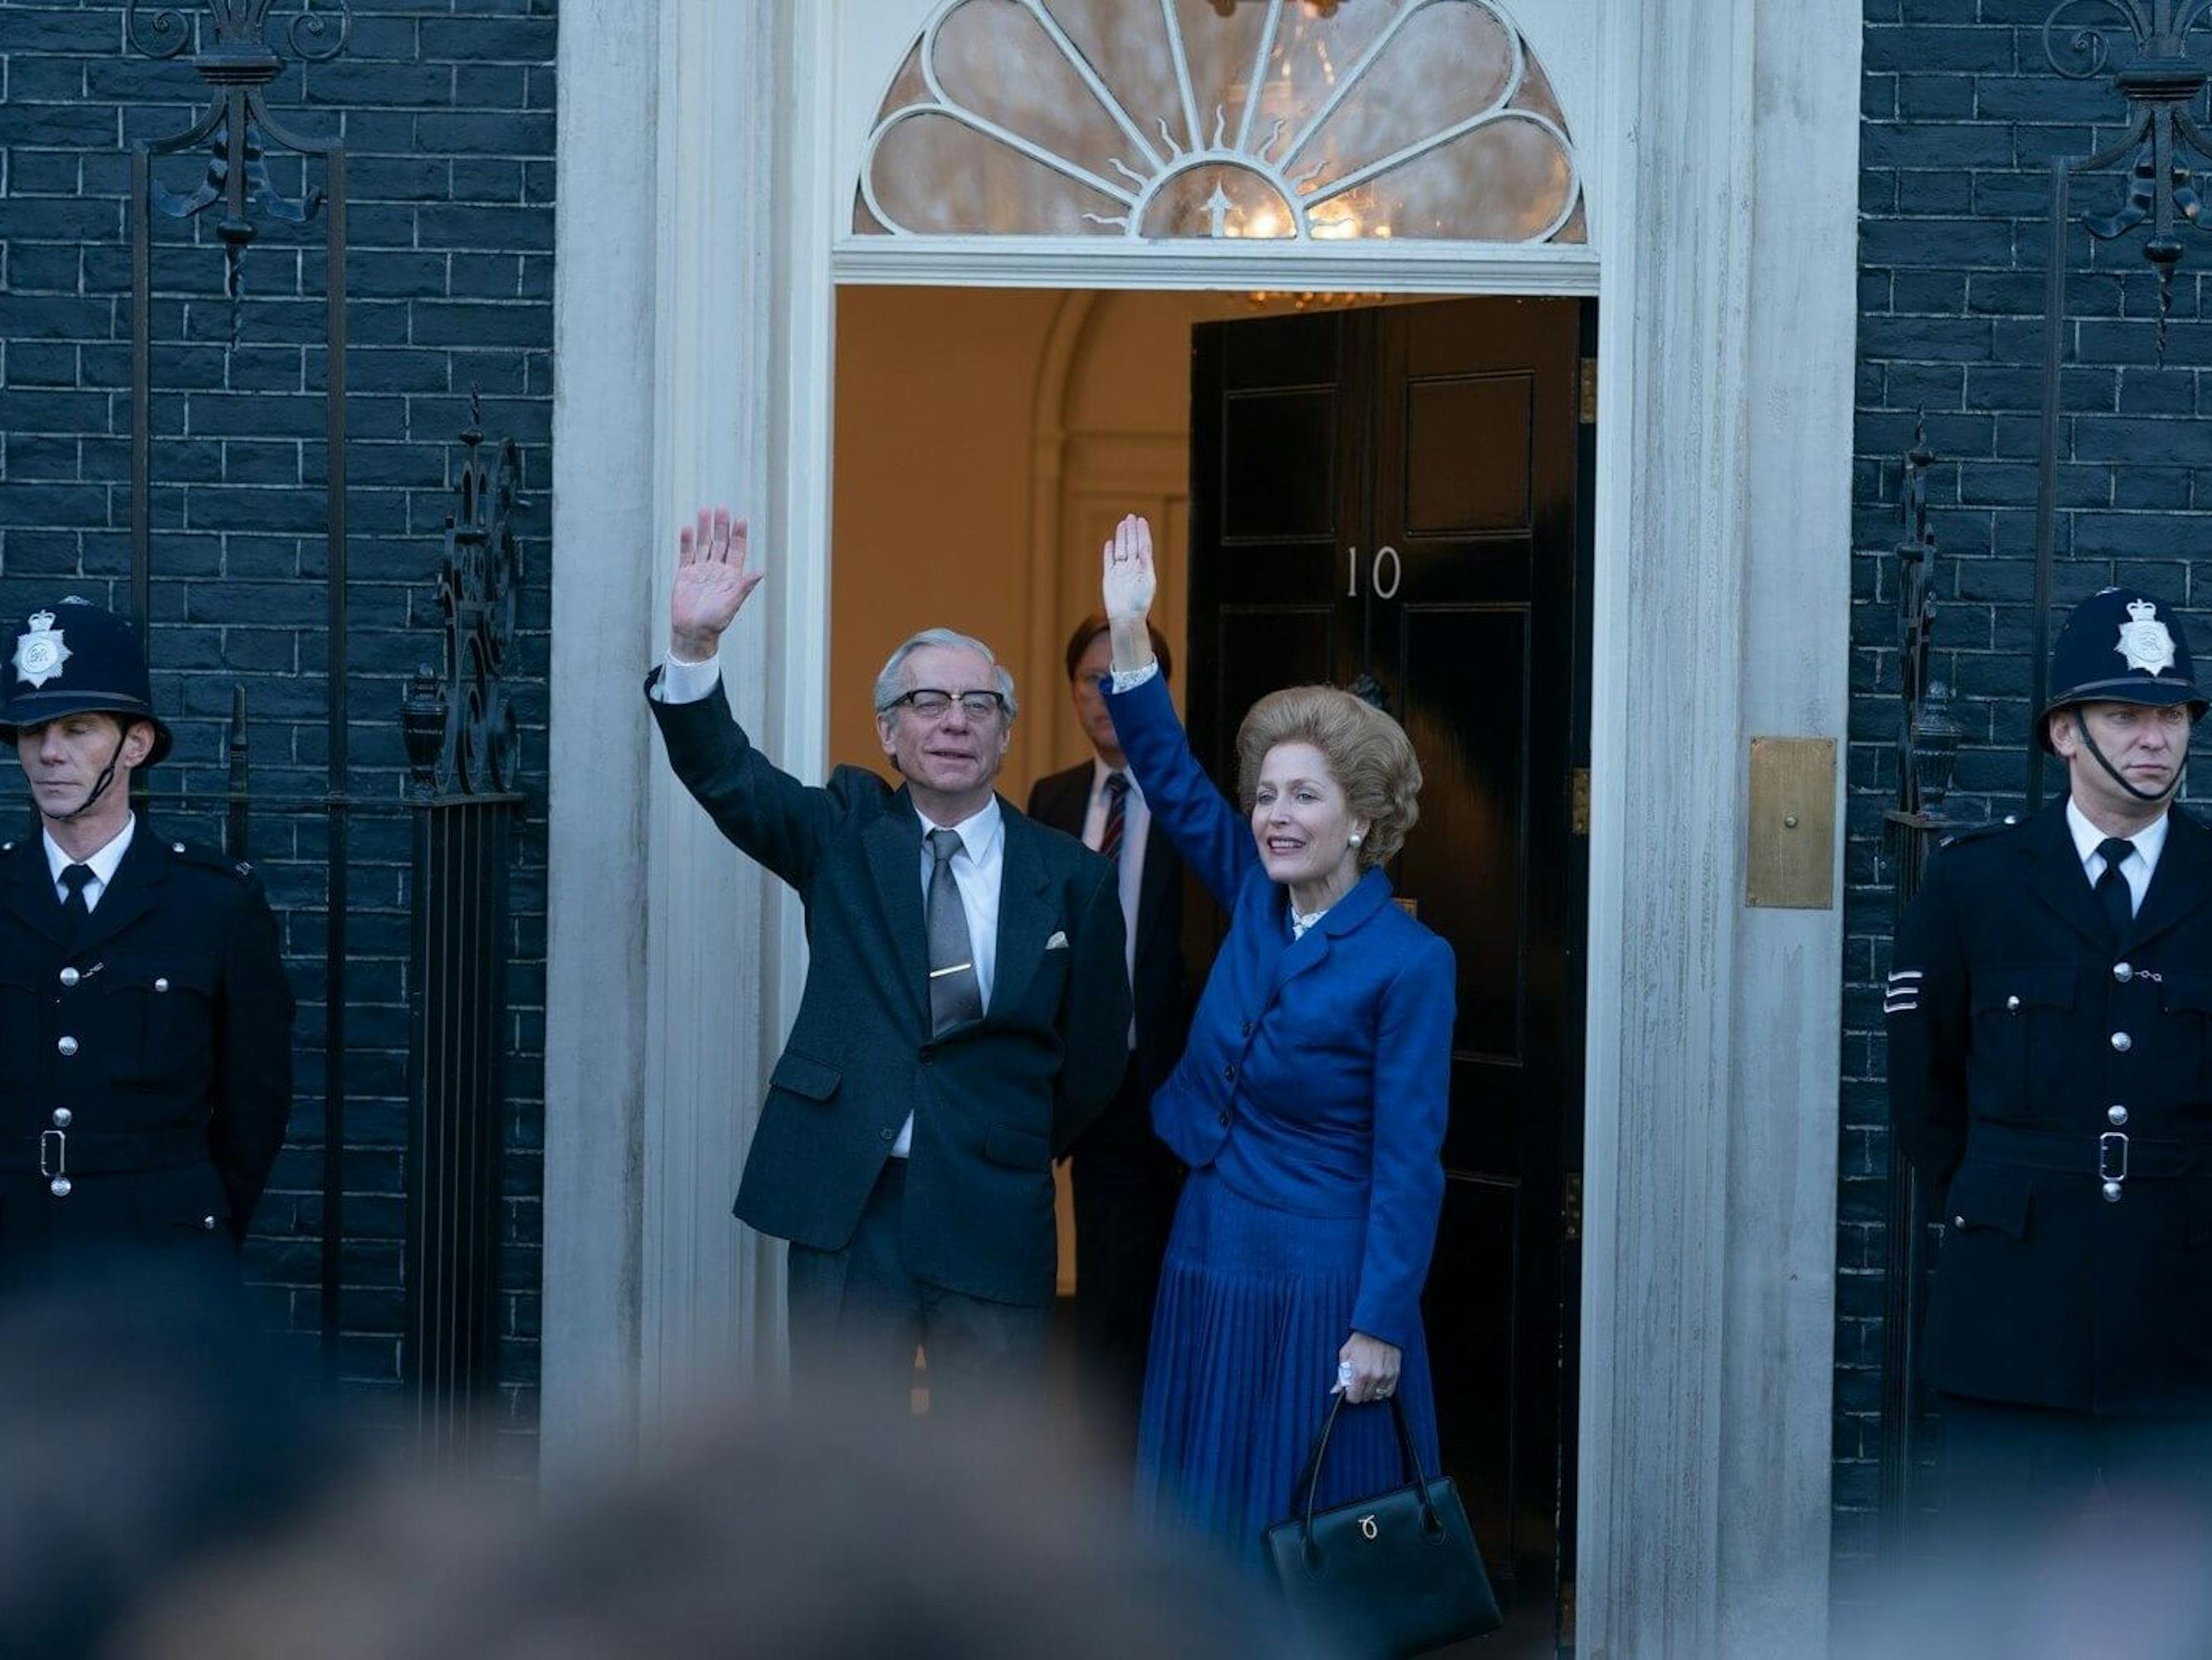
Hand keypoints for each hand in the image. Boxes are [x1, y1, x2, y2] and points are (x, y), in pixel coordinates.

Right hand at [670, 506, 762, 660]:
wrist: (693, 632)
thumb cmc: (715, 622)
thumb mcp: (733, 604)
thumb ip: (744, 587)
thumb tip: (760, 572)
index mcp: (731, 576)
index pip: (736, 550)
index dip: (739, 535)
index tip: (741, 519)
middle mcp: (716, 570)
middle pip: (719, 543)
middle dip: (721, 526)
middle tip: (722, 508)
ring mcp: (700, 571)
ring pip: (703, 545)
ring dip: (704, 529)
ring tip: (704, 511)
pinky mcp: (685, 575)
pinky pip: (686, 555)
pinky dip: (687, 542)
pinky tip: (688, 529)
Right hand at [1101, 514, 1156, 624]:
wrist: (1126, 618)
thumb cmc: (1140, 603)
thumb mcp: (1148, 582)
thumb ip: (1146, 564)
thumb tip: (1144, 548)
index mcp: (1143, 568)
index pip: (1143, 546)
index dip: (1142, 533)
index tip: (1142, 521)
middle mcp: (1132, 568)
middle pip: (1132, 545)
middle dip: (1132, 531)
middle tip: (1131, 517)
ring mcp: (1120, 572)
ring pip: (1121, 549)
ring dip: (1121, 537)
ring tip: (1122, 524)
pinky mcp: (1109, 578)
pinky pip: (1108, 562)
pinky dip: (1109, 552)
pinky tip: (1110, 543)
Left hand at [1335, 1332, 1401, 1405]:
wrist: (1379, 1328)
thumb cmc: (1361, 1339)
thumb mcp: (1345, 1354)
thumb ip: (1341, 1375)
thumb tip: (1335, 1390)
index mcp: (1360, 1373)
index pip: (1354, 1398)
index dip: (1350, 1394)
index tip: (1350, 1389)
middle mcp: (1374, 1377)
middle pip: (1365, 1398)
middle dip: (1360, 1391)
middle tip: (1359, 1380)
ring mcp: (1386, 1376)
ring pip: (1377, 1396)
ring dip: (1371, 1391)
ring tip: (1368, 1379)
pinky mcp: (1395, 1374)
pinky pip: (1388, 1392)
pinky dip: (1382, 1389)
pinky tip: (1378, 1380)